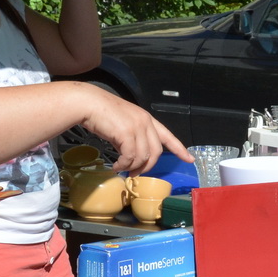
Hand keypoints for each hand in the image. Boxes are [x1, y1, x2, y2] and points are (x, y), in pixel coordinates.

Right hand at [75, 85, 191, 173]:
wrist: (88, 103)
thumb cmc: (102, 113)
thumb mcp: (123, 123)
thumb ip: (132, 136)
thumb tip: (132, 156)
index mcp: (146, 118)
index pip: (167, 135)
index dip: (179, 148)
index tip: (189, 158)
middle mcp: (145, 122)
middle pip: (156, 152)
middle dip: (147, 166)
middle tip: (135, 173)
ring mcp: (137, 127)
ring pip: (142, 156)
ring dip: (132, 167)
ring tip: (121, 168)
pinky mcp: (126, 133)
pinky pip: (130, 157)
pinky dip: (123, 165)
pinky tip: (116, 166)